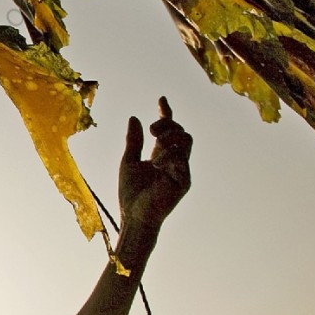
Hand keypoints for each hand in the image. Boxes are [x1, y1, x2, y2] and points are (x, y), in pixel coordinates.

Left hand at [118, 97, 191, 244]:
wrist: (134, 215)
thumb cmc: (131, 193)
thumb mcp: (128, 161)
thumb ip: (134, 140)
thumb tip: (134, 117)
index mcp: (162, 156)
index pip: (169, 130)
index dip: (167, 113)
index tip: (161, 99)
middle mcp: (174, 161)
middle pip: (180, 131)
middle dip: (167, 124)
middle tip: (152, 131)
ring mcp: (181, 170)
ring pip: (186, 140)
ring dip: (169, 138)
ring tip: (154, 150)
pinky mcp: (184, 180)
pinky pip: (182, 158)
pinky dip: (168, 156)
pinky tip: (157, 165)